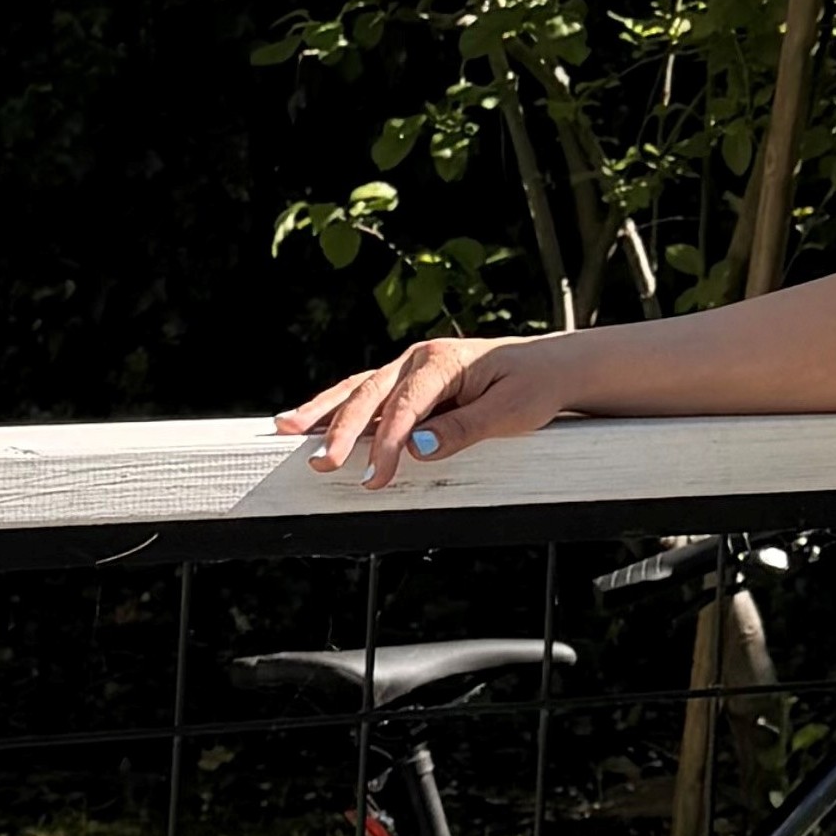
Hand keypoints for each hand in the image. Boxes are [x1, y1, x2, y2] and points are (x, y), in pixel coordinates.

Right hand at [273, 334, 571, 490]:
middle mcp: (419, 359)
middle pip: (369, 393)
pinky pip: (366, 395)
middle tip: (321, 463)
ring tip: (285, 429)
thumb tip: (416, 448)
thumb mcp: (511, 413)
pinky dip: (336, 408)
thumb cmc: (534, 388)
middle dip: (341, 430)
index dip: (387, 443)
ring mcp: (409, 368)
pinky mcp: (408, 382)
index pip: (406, 405)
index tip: (376, 476)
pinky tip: (308, 422)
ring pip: (358, 389)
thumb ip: (464, 429)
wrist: (550, 367)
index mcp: (443, 362)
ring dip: (323, 412)